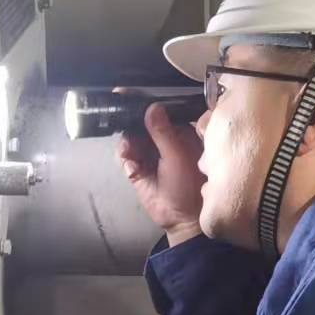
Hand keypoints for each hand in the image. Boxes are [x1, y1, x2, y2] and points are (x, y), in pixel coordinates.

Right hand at [117, 103, 205, 244]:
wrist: (180, 218)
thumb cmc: (189, 185)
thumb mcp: (177, 156)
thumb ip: (163, 132)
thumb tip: (152, 106)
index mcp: (180, 131)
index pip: (160, 110)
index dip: (144, 103)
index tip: (126, 96)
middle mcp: (163, 139)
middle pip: (140, 121)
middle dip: (130, 125)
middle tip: (128, 134)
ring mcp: (149, 152)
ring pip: (129, 137)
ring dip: (127, 144)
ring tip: (130, 154)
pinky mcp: (138, 166)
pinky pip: (125, 155)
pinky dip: (125, 159)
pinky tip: (133, 169)